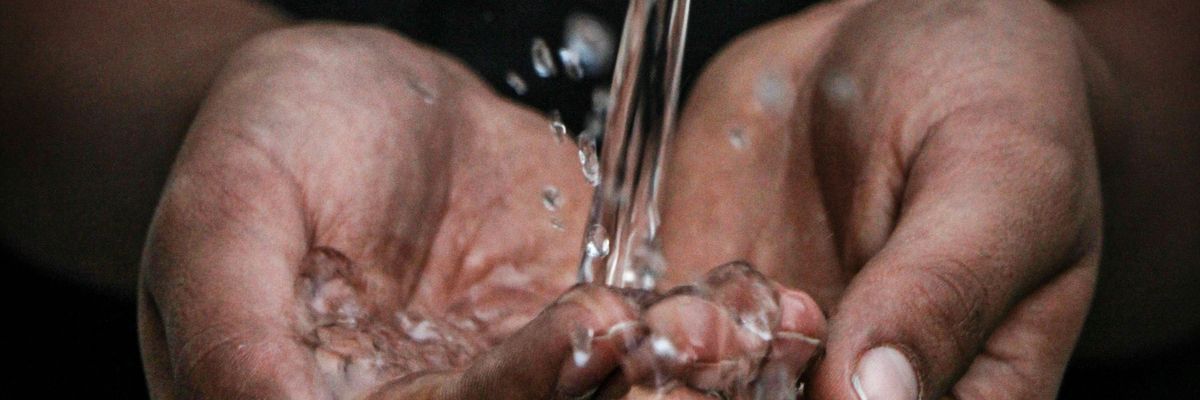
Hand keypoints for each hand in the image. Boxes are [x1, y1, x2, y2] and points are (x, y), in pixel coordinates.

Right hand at [137, 25, 826, 398]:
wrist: (343, 90)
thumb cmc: (261, 140)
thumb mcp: (223, 219)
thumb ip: (234, 330)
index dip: (515, 390)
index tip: (586, 330)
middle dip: (631, 392)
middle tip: (701, 343)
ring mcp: (523, 369)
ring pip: (614, 394)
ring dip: (685, 372)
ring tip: (740, 321)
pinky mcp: (580, 320)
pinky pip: (652, 337)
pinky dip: (709, 327)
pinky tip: (768, 306)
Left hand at [660, 0, 1102, 397]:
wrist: (909, 29)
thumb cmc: (998, 96)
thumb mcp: (998, 181)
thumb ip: (941, 289)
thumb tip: (878, 397)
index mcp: (968, 384)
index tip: (793, 385)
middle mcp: (862, 382)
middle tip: (686, 367)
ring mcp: (780, 347)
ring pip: (707, 396)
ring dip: (664, 379)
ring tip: (663, 329)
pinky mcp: (714, 298)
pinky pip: (658, 336)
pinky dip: (621, 333)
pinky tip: (606, 315)